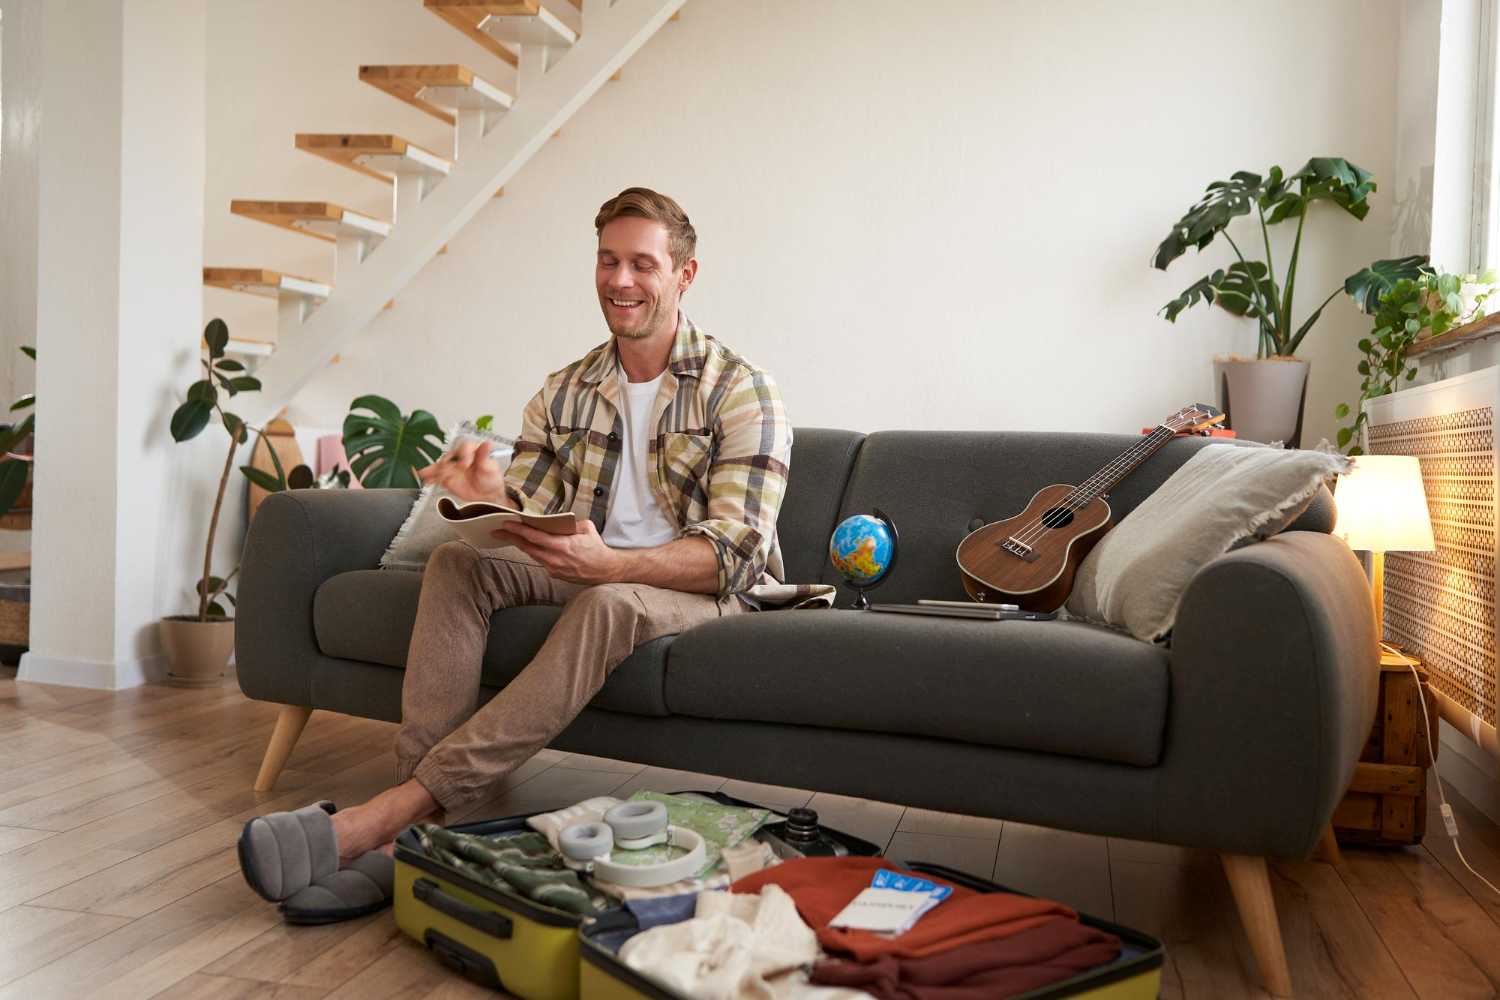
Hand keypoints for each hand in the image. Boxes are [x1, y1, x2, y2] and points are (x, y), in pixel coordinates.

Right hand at [417, 438, 503, 501]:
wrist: (487, 494)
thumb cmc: (491, 478)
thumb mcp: (490, 467)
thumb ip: (485, 456)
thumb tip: (487, 443)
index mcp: (471, 450)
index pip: (465, 447)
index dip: (464, 455)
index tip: (465, 464)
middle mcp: (459, 457)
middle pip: (449, 456)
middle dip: (445, 462)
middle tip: (444, 468)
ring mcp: (452, 467)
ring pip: (440, 466)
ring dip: (431, 469)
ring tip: (423, 472)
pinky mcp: (446, 478)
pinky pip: (436, 477)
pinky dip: (430, 478)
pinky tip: (425, 480)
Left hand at [495, 518, 623, 585]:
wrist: (605, 571)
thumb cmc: (597, 549)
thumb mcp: (587, 528)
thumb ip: (570, 524)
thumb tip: (557, 520)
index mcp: (563, 545)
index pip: (534, 536)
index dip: (518, 530)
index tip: (505, 524)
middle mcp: (555, 559)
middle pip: (527, 547)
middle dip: (510, 538)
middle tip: (496, 531)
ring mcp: (554, 568)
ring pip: (531, 554)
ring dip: (520, 545)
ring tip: (508, 536)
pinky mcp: (555, 574)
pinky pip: (540, 560)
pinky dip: (533, 552)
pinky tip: (528, 546)